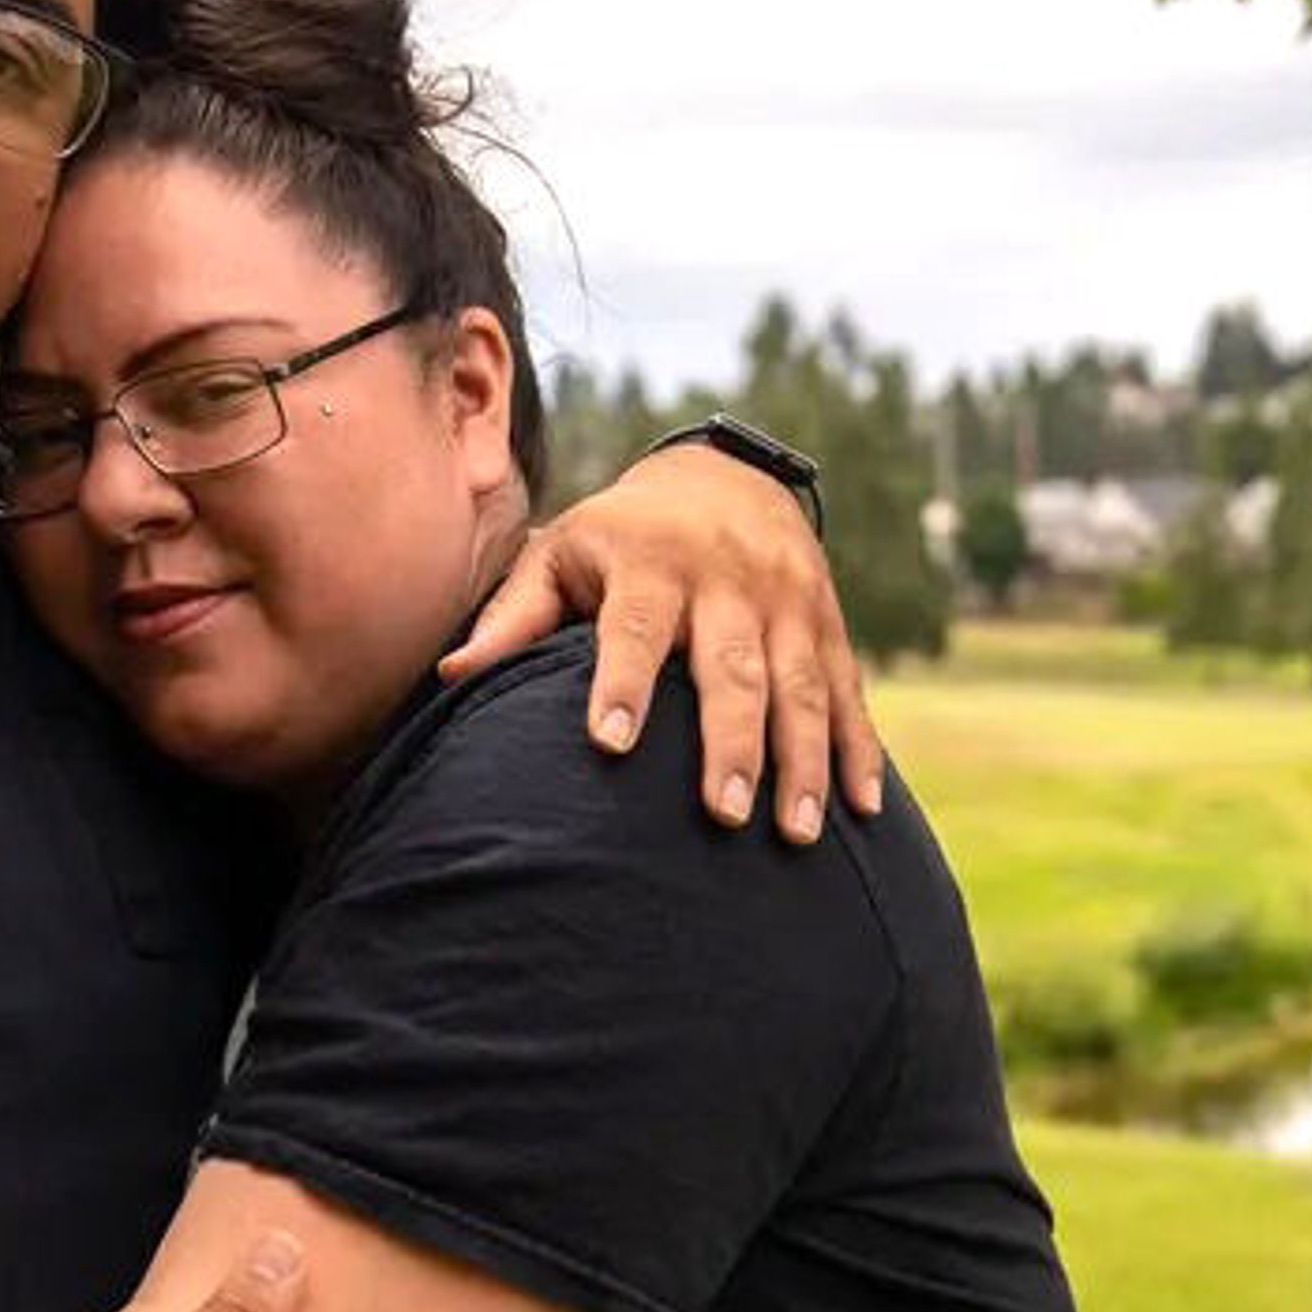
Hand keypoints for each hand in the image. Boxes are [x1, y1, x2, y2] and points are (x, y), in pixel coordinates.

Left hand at [443, 434, 883, 844]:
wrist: (727, 477)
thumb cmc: (619, 537)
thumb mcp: (561, 554)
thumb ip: (514, 617)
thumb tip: (447, 677)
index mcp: (650, 563)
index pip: (634, 627)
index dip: (623, 682)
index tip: (609, 742)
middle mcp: (726, 580)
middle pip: (731, 666)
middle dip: (730, 741)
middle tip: (722, 814)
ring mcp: (787, 603)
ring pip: (798, 686)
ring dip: (801, 761)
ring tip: (794, 834)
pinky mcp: (829, 625)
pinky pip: (848, 692)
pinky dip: (859, 751)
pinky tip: (863, 811)